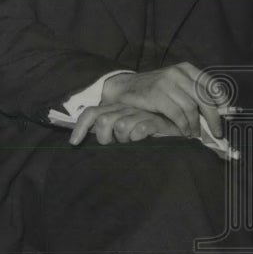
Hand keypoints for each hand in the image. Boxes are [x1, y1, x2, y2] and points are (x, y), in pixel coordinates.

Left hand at [69, 103, 183, 145]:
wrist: (178, 128)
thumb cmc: (147, 132)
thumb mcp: (123, 132)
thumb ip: (108, 134)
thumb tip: (85, 141)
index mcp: (115, 110)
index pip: (91, 113)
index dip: (80, 127)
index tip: (74, 143)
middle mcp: (125, 109)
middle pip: (104, 122)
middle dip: (106, 138)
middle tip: (117, 144)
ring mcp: (140, 114)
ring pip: (120, 126)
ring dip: (124, 139)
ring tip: (133, 143)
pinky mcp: (156, 121)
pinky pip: (139, 129)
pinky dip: (137, 137)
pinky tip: (142, 140)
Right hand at [101, 62, 227, 138]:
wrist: (124, 88)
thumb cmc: (153, 89)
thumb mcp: (175, 84)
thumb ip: (192, 92)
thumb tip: (217, 112)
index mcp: (186, 68)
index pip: (211, 84)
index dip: (222, 101)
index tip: (227, 115)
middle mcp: (177, 73)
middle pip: (204, 98)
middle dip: (213, 118)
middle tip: (217, 132)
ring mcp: (166, 82)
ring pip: (191, 108)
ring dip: (195, 125)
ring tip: (195, 133)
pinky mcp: (156, 94)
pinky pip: (177, 114)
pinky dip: (183, 126)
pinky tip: (184, 131)